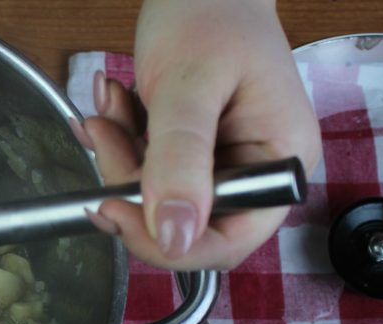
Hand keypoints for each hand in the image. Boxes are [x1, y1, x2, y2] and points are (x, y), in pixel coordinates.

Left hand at [83, 0, 320, 269]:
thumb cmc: (210, 13)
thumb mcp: (190, 86)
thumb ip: (179, 160)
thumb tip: (172, 236)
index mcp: (279, 161)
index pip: (228, 241)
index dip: (168, 242)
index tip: (114, 211)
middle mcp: (254, 171)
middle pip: (181, 224)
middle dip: (131, 187)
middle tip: (103, 137)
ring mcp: (218, 163)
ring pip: (152, 199)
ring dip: (118, 158)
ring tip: (109, 107)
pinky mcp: (186, 153)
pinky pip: (143, 170)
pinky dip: (119, 142)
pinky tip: (114, 105)